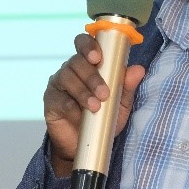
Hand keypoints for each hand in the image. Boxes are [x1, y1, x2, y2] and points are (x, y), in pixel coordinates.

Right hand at [43, 33, 145, 177]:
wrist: (84, 145)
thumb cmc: (102, 119)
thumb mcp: (120, 104)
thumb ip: (127, 86)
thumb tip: (138, 69)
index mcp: (87, 64)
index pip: (84, 44)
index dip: (88, 45)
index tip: (97, 57)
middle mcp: (71, 70)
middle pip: (77, 62)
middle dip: (92, 76)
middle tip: (104, 93)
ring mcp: (58, 84)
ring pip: (67, 78)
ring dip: (83, 92)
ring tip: (95, 107)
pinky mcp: (50, 101)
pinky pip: (59, 99)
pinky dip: (71, 106)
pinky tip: (79, 115)